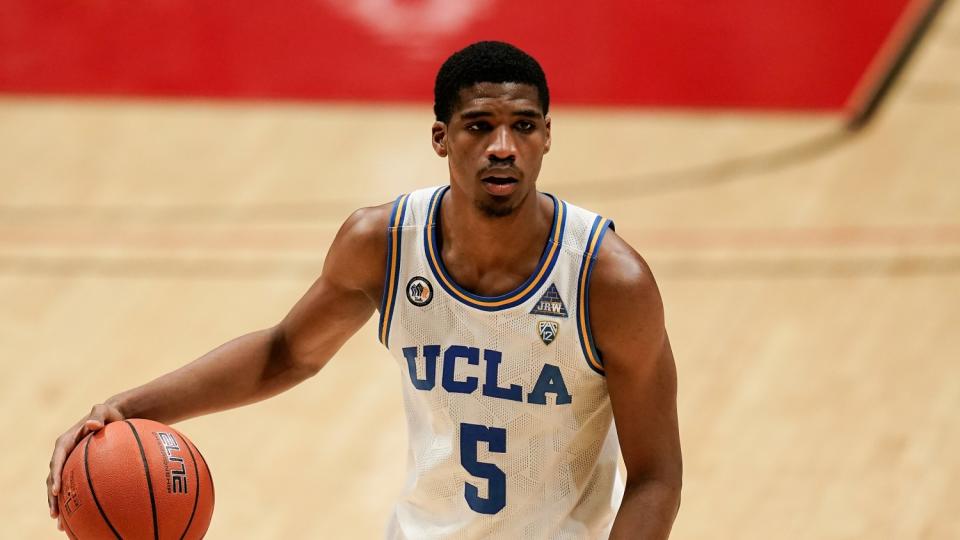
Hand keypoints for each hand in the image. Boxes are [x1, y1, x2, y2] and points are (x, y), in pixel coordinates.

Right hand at [46, 403, 124, 530]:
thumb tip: (92, 424)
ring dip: (58, 504)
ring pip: (59, 486)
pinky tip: (79, 517)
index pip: (56, 460)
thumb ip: (98, 415)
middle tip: (55, 514)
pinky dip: (73, 500)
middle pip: (52, 478)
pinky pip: (73, 486)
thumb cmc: (109, 414)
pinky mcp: (77, 470)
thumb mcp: (104, 410)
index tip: (56, 490)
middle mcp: (64, 455)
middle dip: (52, 498)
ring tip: (60, 523)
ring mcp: (69, 463)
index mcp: (65, 442)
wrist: (114, 417)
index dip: (54, 476)